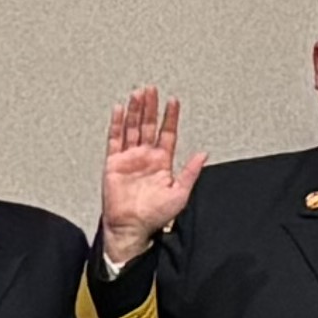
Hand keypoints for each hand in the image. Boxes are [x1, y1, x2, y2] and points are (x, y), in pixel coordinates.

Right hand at [98, 87, 201, 262]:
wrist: (130, 227)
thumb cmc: (154, 216)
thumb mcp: (179, 194)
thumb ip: (190, 173)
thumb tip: (203, 155)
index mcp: (161, 162)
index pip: (167, 133)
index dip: (170, 117)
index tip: (173, 101)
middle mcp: (145, 157)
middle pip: (148, 125)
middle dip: (151, 107)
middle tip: (152, 89)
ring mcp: (129, 158)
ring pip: (132, 127)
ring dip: (135, 110)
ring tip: (138, 94)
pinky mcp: (114, 162)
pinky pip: (114, 139)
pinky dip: (116, 124)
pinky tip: (119, 110)